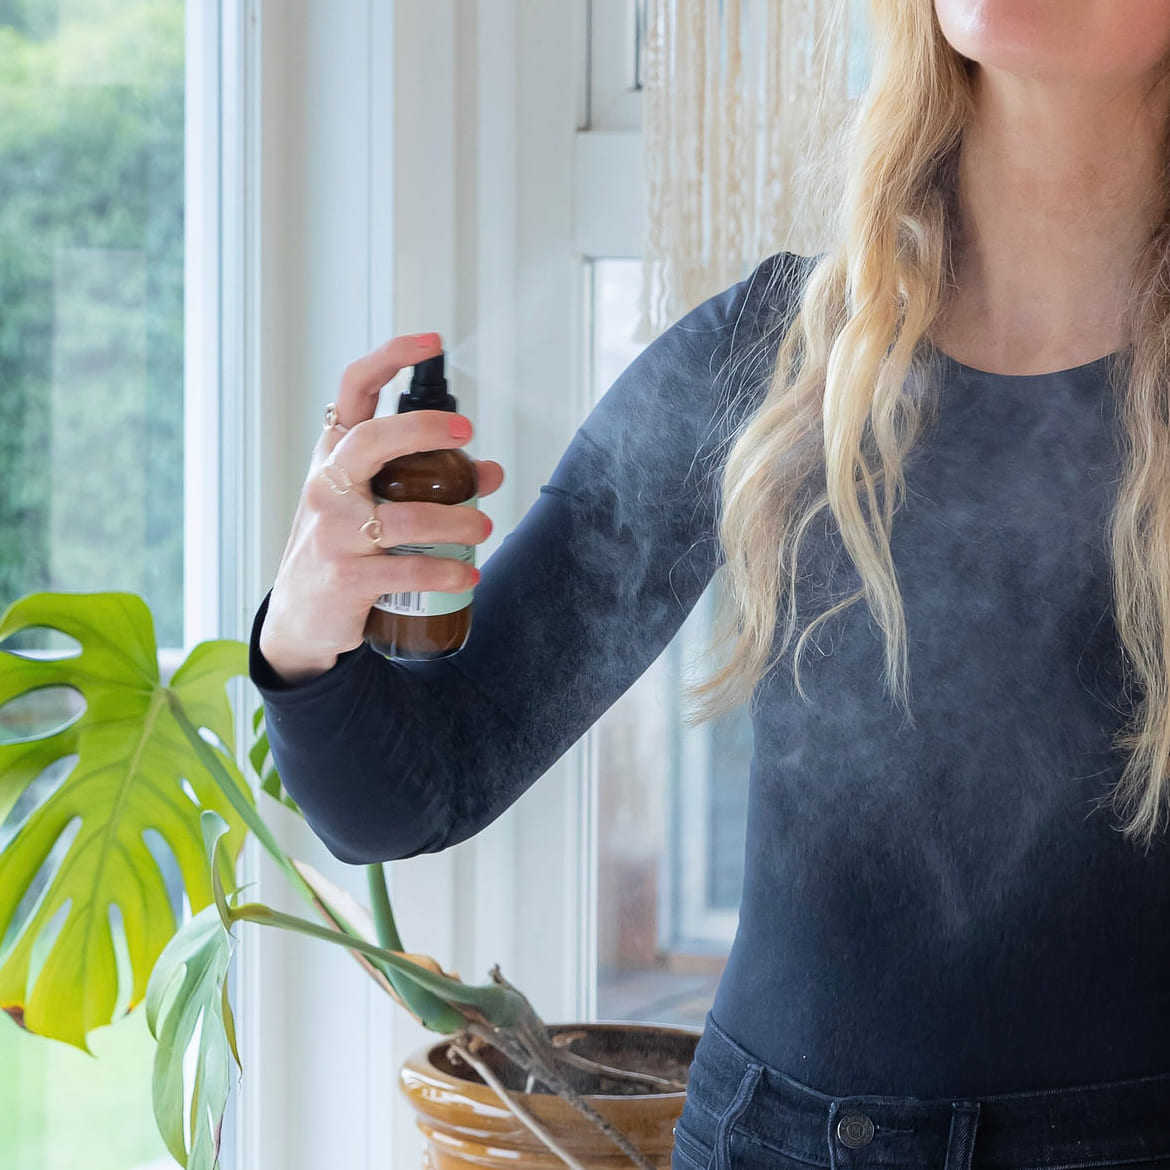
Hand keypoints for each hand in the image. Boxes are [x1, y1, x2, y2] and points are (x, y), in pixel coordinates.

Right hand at [259, 332, 504, 683]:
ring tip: (482, 528)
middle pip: (372, 441)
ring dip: (456, 521)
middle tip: (468, 436)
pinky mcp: (346, 577)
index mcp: (333, 456)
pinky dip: (446, 572)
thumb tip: (489, 471)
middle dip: (425, 431)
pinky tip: (467, 576)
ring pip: (405, 515)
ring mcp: (333, 532)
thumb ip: (428, 482)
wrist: (301, 616)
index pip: (353, 390)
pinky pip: (407, 568)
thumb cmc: (342, 546)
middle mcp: (327, 486)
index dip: (389, 359)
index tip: (430, 342)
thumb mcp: (374, 504)